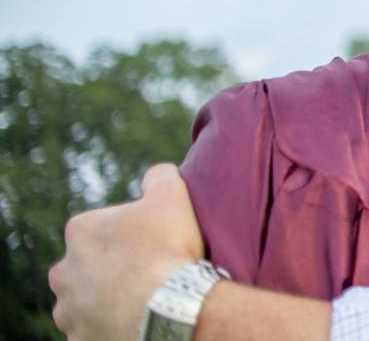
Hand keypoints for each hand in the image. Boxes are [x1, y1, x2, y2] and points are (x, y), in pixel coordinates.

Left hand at [49, 163, 204, 340]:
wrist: (168, 309)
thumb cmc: (168, 250)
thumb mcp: (173, 197)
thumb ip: (160, 178)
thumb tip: (156, 174)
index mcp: (81, 231)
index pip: (104, 226)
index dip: (133, 233)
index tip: (155, 243)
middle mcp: (64, 270)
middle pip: (90, 264)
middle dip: (113, 268)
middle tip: (150, 273)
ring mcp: (69, 308)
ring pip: (86, 300)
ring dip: (107, 300)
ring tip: (143, 301)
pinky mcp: (79, 338)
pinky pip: (92, 330)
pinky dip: (109, 326)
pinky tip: (135, 320)